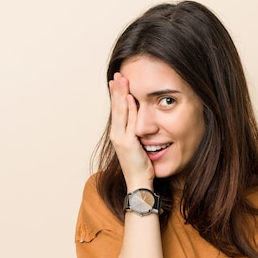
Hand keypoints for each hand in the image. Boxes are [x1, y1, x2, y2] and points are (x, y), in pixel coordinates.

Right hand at [109, 72, 153, 188]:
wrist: (138, 183)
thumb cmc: (141, 167)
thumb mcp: (138, 147)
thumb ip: (138, 135)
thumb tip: (142, 125)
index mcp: (119, 134)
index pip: (117, 111)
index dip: (117, 95)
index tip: (118, 81)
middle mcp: (117, 134)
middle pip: (116, 108)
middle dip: (116, 90)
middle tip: (118, 74)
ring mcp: (121, 138)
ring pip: (120, 112)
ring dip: (120, 94)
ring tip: (121, 79)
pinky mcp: (128, 143)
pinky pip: (129, 122)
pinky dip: (128, 109)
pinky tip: (129, 97)